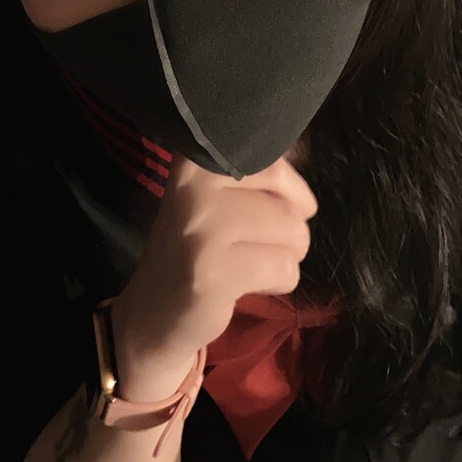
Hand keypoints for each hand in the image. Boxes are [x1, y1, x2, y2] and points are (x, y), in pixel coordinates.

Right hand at [109, 153, 317, 401]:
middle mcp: (195, 183)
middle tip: (259, 241)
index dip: (287, 187)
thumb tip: (306, 152)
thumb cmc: (200, 243)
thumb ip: (256, 169)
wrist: (154, 310)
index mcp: (197, 157)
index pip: (272, 159)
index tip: (264, 206)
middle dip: (291, 227)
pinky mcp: (213, 272)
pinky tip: (246, 283)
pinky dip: (279, 281)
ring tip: (252, 261)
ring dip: (286, 255)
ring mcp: (202, 227)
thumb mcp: (216, 193)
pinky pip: (284, 269)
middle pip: (288, 200)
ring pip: (292, 233)